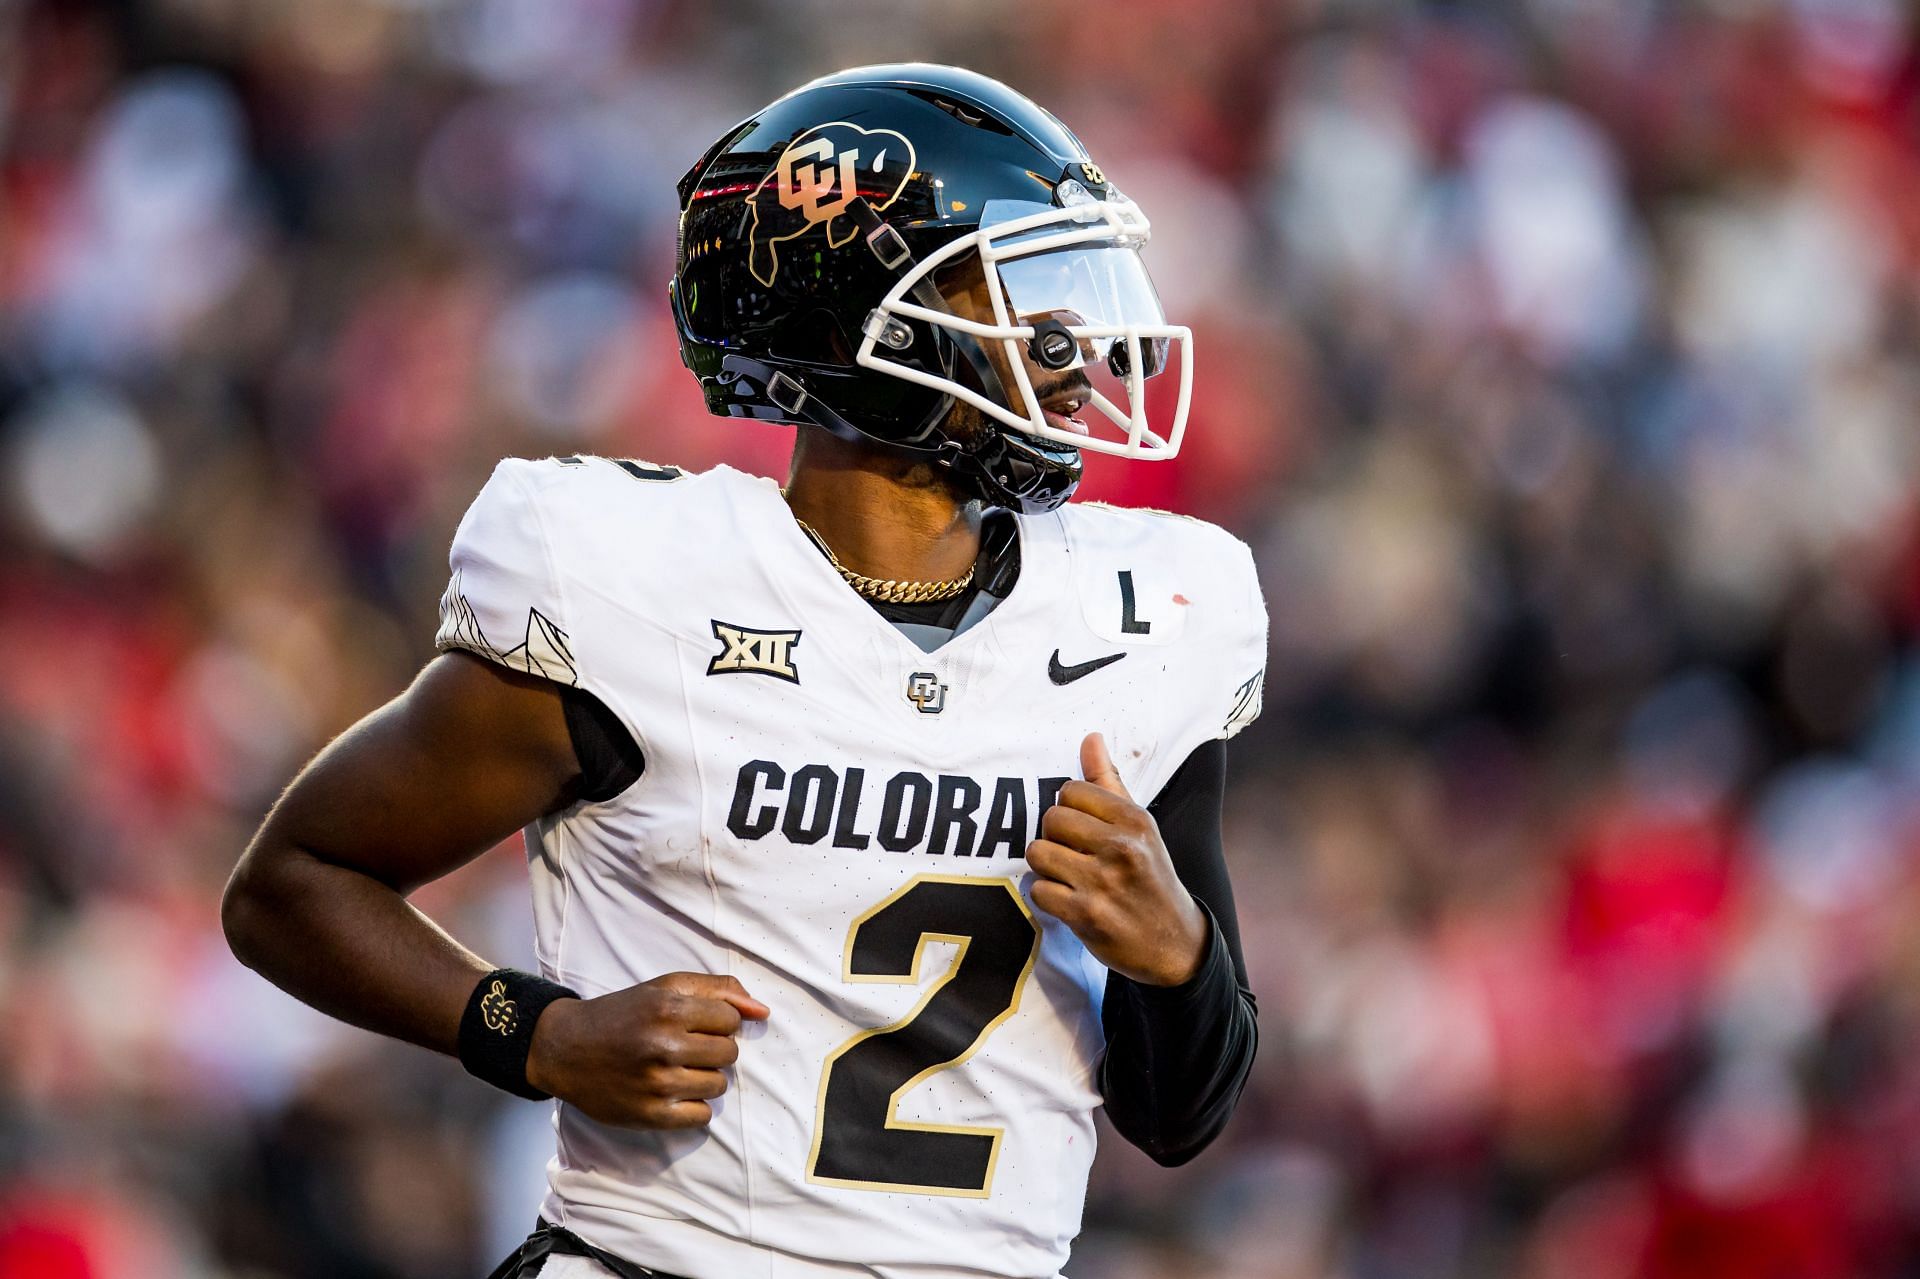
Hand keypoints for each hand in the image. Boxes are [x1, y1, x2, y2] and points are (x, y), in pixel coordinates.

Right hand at [525, 972, 768, 1128]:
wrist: (565, 1049)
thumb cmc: (622, 1014)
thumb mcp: (664, 988)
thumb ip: (717, 991)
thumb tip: (762, 1011)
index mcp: (668, 1009)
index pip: (731, 1019)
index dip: (719, 1021)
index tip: (697, 1024)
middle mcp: (663, 1046)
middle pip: (729, 1053)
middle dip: (714, 1049)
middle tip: (686, 1047)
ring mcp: (657, 1084)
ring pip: (719, 1085)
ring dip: (705, 1078)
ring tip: (678, 1069)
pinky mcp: (650, 1115)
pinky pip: (702, 1116)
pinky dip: (694, 1106)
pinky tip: (674, 1092)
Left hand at [1026, 733, 1208, 986]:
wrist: (1174, 943)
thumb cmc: (1150, 877)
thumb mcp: (1140, 827)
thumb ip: (1109, 782)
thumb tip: (1090, 738)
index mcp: (1134, 820)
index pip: (1070, 790)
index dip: (1068, 809)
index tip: (1082, 829)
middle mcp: (1120, 847)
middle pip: (1051, 819)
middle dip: (1055, 837)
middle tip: (1075, 855)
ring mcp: (1102, 882)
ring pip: (1038, 853)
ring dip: (1047, 867)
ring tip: (1069, 876)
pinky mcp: (1086, 915)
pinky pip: (1038, 890)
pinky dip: (1048, 896)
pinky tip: (1069, 900)